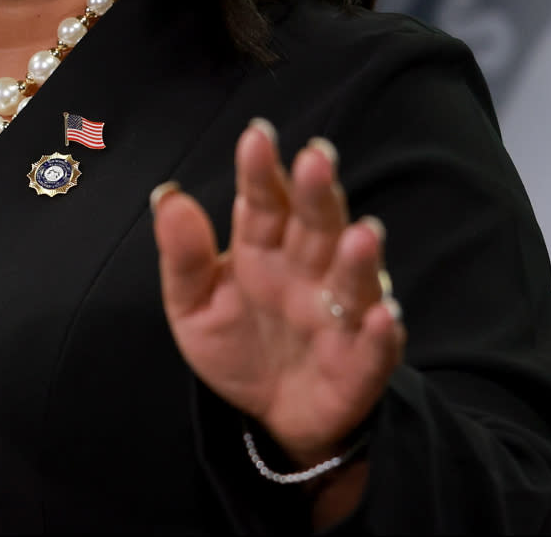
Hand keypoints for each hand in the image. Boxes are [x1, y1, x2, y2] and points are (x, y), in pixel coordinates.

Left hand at [152, 118, 404, 465]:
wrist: (270, 414)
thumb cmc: (236, 343)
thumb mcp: (192, 304)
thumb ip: (183, 255)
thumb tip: (167, 196)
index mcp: (262, 247)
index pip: (263, 201)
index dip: (261, 171)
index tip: (257, 136)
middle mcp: (306, 270)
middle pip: (315, 225)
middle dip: (317, 194)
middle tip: (316, 158)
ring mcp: (337, 314)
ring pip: (353, 279)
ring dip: (359, 259)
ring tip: (362, 235)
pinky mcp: (361, 362)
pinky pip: (375, 346)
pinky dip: (382, 332)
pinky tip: (383, 316)